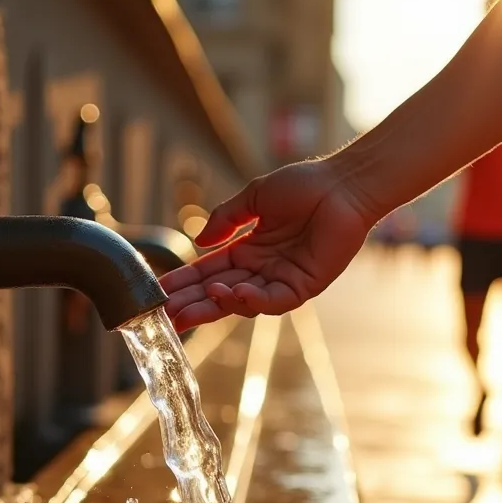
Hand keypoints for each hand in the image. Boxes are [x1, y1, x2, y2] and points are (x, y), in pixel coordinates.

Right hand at [159, 159, 378, 331]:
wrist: (342, 185)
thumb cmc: (303, 185)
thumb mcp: (254, 198)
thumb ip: (225, 219)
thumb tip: (198, 243)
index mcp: (248, 249)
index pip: (209, 271)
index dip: (185, 282)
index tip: (160, 293)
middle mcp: (262, 268)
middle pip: (220, 292)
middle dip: (194, 304)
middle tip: (167, 317)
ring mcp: (282, 279)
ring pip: (243, 302)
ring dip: (218, 304)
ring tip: (196, 304)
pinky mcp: (304, 286)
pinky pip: (274, 301)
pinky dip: (253, 301)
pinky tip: (234, 294)